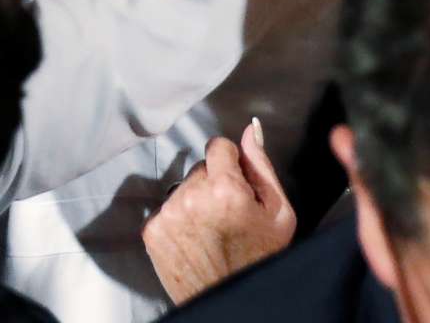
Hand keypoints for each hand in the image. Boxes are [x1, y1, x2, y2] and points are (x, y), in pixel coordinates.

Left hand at [143, 120, 296, 304]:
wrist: (232, 301)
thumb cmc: (261, 257)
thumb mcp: (278, 213)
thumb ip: (261, 166)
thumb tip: (249, 129)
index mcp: (224, 189)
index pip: (218, 145)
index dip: (231, 163)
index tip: (237, 182)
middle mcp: (190, 197)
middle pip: (200, 168)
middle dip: (214, 183)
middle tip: (229, 213)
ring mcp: (167, 214)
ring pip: (182, 187)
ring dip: (195, 200)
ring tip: (212, 229)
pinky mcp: (152, 231)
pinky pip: (166, 208)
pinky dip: (179, 219)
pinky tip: (196, 238)